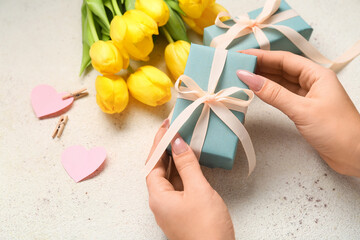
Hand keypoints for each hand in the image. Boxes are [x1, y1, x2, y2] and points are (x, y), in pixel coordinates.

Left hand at [146, 119, 234, 239]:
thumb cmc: (206, 228)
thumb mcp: (198, 190)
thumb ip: (187, 165)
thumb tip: (177, 143)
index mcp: (158, 196)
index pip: (152, 163)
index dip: (158, 142)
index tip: (166, 126)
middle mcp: (160, 202)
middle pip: (158, 169)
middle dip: (165, 149)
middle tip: (174, 130)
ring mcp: (170, 208)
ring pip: (169, 177)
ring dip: (174, 159)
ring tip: (181, 140)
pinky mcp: (182, 211)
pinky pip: (178, 186)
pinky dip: (182, 172)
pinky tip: (190, 163)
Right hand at [237, 49, 359, 176]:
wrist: (354, 155)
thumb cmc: (337, 130)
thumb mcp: (302, 109)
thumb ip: (274, 94)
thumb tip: (249, 78)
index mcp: (316, 74)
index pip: (284, 59)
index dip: (262, 56)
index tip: (242, 56)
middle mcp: (312, 82)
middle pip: (282, 68)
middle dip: (260, 66)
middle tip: (238, 65)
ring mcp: (308, 96)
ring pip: (281, 82)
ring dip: (263, 79)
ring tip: (242, 76)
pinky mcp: (304, 109)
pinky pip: (283, 95)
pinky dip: (269, 93)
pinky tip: (257, 91)